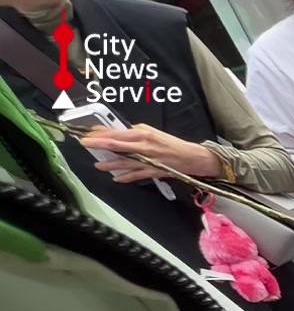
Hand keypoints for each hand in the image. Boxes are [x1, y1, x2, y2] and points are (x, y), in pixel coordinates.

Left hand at [79, 123, 220, 181]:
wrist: (192, 157)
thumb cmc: (172, 144)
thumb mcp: (153, 132)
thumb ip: (136, 132)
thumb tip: (118, 133)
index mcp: (143, 133)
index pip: (117, 132)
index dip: (101, 133)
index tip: (88, 133)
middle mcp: (144, 146)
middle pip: (116, 144)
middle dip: (98, 144)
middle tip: (85, 143)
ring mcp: (148, 160)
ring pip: (124, 161)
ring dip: (109, 164)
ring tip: (98, 165)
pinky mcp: (153, 171)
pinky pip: (136, 175)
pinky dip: (125, 177)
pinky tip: (116, 178)